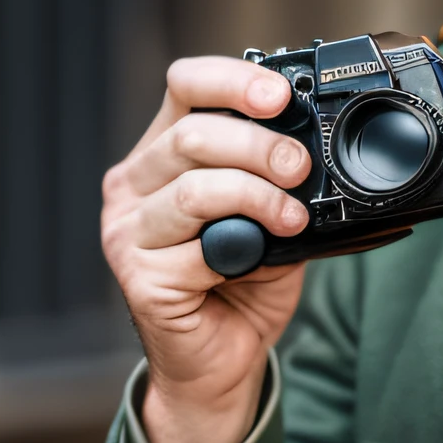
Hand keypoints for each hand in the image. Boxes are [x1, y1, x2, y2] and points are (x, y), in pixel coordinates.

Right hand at [100, 57, 311, 442]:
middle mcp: (135, 185)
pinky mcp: (138, 276)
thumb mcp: (272, 217)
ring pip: (194, 187)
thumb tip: (315, 150)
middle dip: (259, 146)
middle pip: (193, 135)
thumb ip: (280, 181)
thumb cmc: (243, 285)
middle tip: (299, 168)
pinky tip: (261, 257)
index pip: (185, 86)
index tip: (279, 95)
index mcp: (164, 153)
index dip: (233, 80)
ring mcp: (128, 231)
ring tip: (292, 216)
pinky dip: (239, 246)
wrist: (223, 362)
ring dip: (256, 196)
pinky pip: (193, 247)